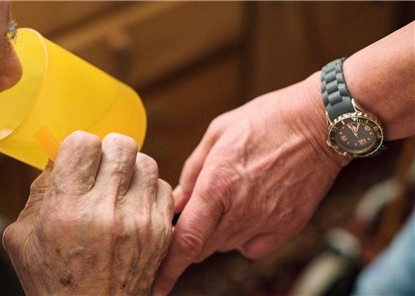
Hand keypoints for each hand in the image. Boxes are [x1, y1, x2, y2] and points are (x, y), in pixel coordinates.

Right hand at [3, 131, 173, 295]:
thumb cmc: (53, 283)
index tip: (75, 160)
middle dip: (105, 152)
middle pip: (120, 144)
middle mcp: (106, 212)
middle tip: (97, 170)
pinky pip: (163, 187)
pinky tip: (132, 205)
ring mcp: (139, 222)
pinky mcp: (161, 233)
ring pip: (145, 161)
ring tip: (116, 187)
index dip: (77, 146)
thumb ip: (38, 193)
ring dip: (129, 169)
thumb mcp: (22, 239)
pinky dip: (147, 190)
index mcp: (67, 210)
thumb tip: (58, 160)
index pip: (84, 143)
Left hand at [154, 74, 349, 293]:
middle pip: (203, 247)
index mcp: (218, 183)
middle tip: (193, 214)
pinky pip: (252, 248)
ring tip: (228, 200)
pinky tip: (248, 212)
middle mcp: (241, 209)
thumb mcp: (218, 133)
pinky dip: (243, 238)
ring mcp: (267, 221)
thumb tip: (177, 203)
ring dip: (216, 233)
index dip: (168, 266)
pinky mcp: (288, 227)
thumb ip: (192, 172)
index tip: (157, 284)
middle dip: (190, 238)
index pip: (187, 239)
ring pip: (226, 246)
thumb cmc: (266, 120)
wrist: (322, 123)